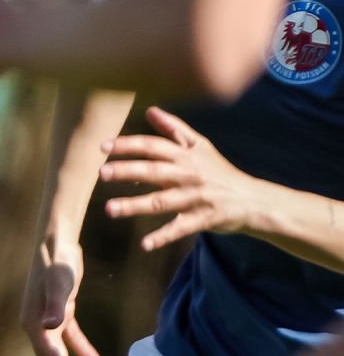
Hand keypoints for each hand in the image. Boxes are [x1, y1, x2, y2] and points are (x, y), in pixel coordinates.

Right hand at [24, 233, 98, 355]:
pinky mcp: (60, 311)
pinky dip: (81, 350)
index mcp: (33, 323)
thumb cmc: (57, 262)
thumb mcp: (60, 284)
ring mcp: (47, 319)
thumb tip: (49, 326)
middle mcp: (36, 324)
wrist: (55, 241)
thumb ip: (56, 306)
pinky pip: (70, 337)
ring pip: (57, 354)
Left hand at [102, 106, 281, 251]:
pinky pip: (180, 228)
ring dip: (135, 206)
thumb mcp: (201, 146)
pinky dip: (163, 237)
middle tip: (102, 173)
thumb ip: (174, 128)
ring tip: (109, 209)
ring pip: (161, 201)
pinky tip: (145, 244)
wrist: (253, 199)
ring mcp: (195, 198)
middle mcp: (189, 175)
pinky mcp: (203, 219)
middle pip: (154, 171)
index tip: (102, 146)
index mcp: (186, 156)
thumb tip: (150, 110)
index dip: (128, 145)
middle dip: (127, 171)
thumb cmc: (219, 171)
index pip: (153, 146)